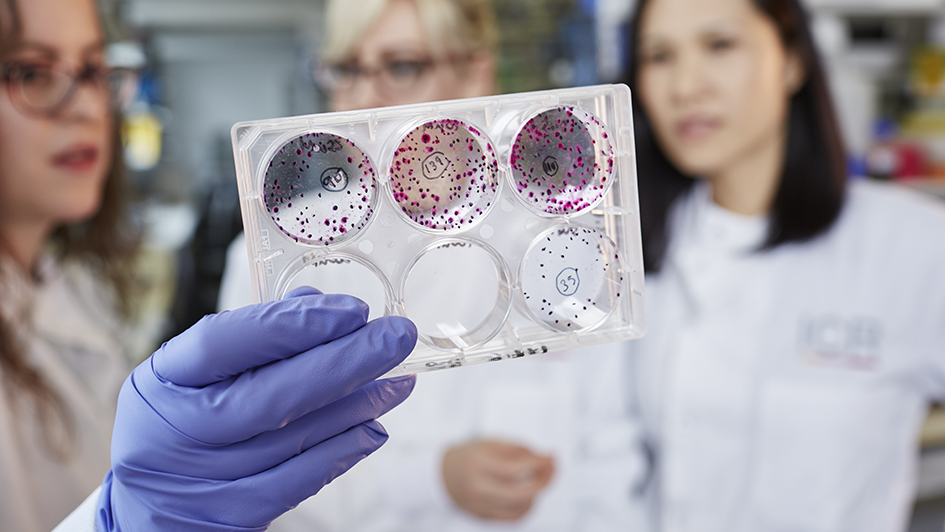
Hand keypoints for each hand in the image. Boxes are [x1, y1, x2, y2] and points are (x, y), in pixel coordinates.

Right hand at [96, 287, 417, 531]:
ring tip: (400, 380)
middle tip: (397, 336)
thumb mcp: (196, 375)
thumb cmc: (183, 422)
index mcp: (163, 381)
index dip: (293, 325)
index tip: (353, 310)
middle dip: (345, 362)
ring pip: (295, 438)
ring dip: (358, 405)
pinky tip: (374, 428)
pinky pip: (299, 482)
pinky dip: (343, 451)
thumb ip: (254, 338)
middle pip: (270, 395)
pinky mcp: (229, 518)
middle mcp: (175, 432)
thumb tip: (318, 305)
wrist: (147, 509)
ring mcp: (200, 480)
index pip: (225, 343)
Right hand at [442, 439, 554, 520]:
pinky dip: (528, 508)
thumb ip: (519, 449)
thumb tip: (548, 460)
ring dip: (538, 495)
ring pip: (518, 509)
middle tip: (553, 469)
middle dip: (543, 482)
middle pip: (518, 494)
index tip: (552, 456)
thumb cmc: (472, 455)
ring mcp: (479, 506)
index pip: (512, 469)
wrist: (442, 474)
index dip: (537, 464)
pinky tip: (531, 496)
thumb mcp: (491, 443)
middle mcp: (477, 488)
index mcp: (477, 464)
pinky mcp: (483, 517)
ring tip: (542, 480)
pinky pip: (513, 518)